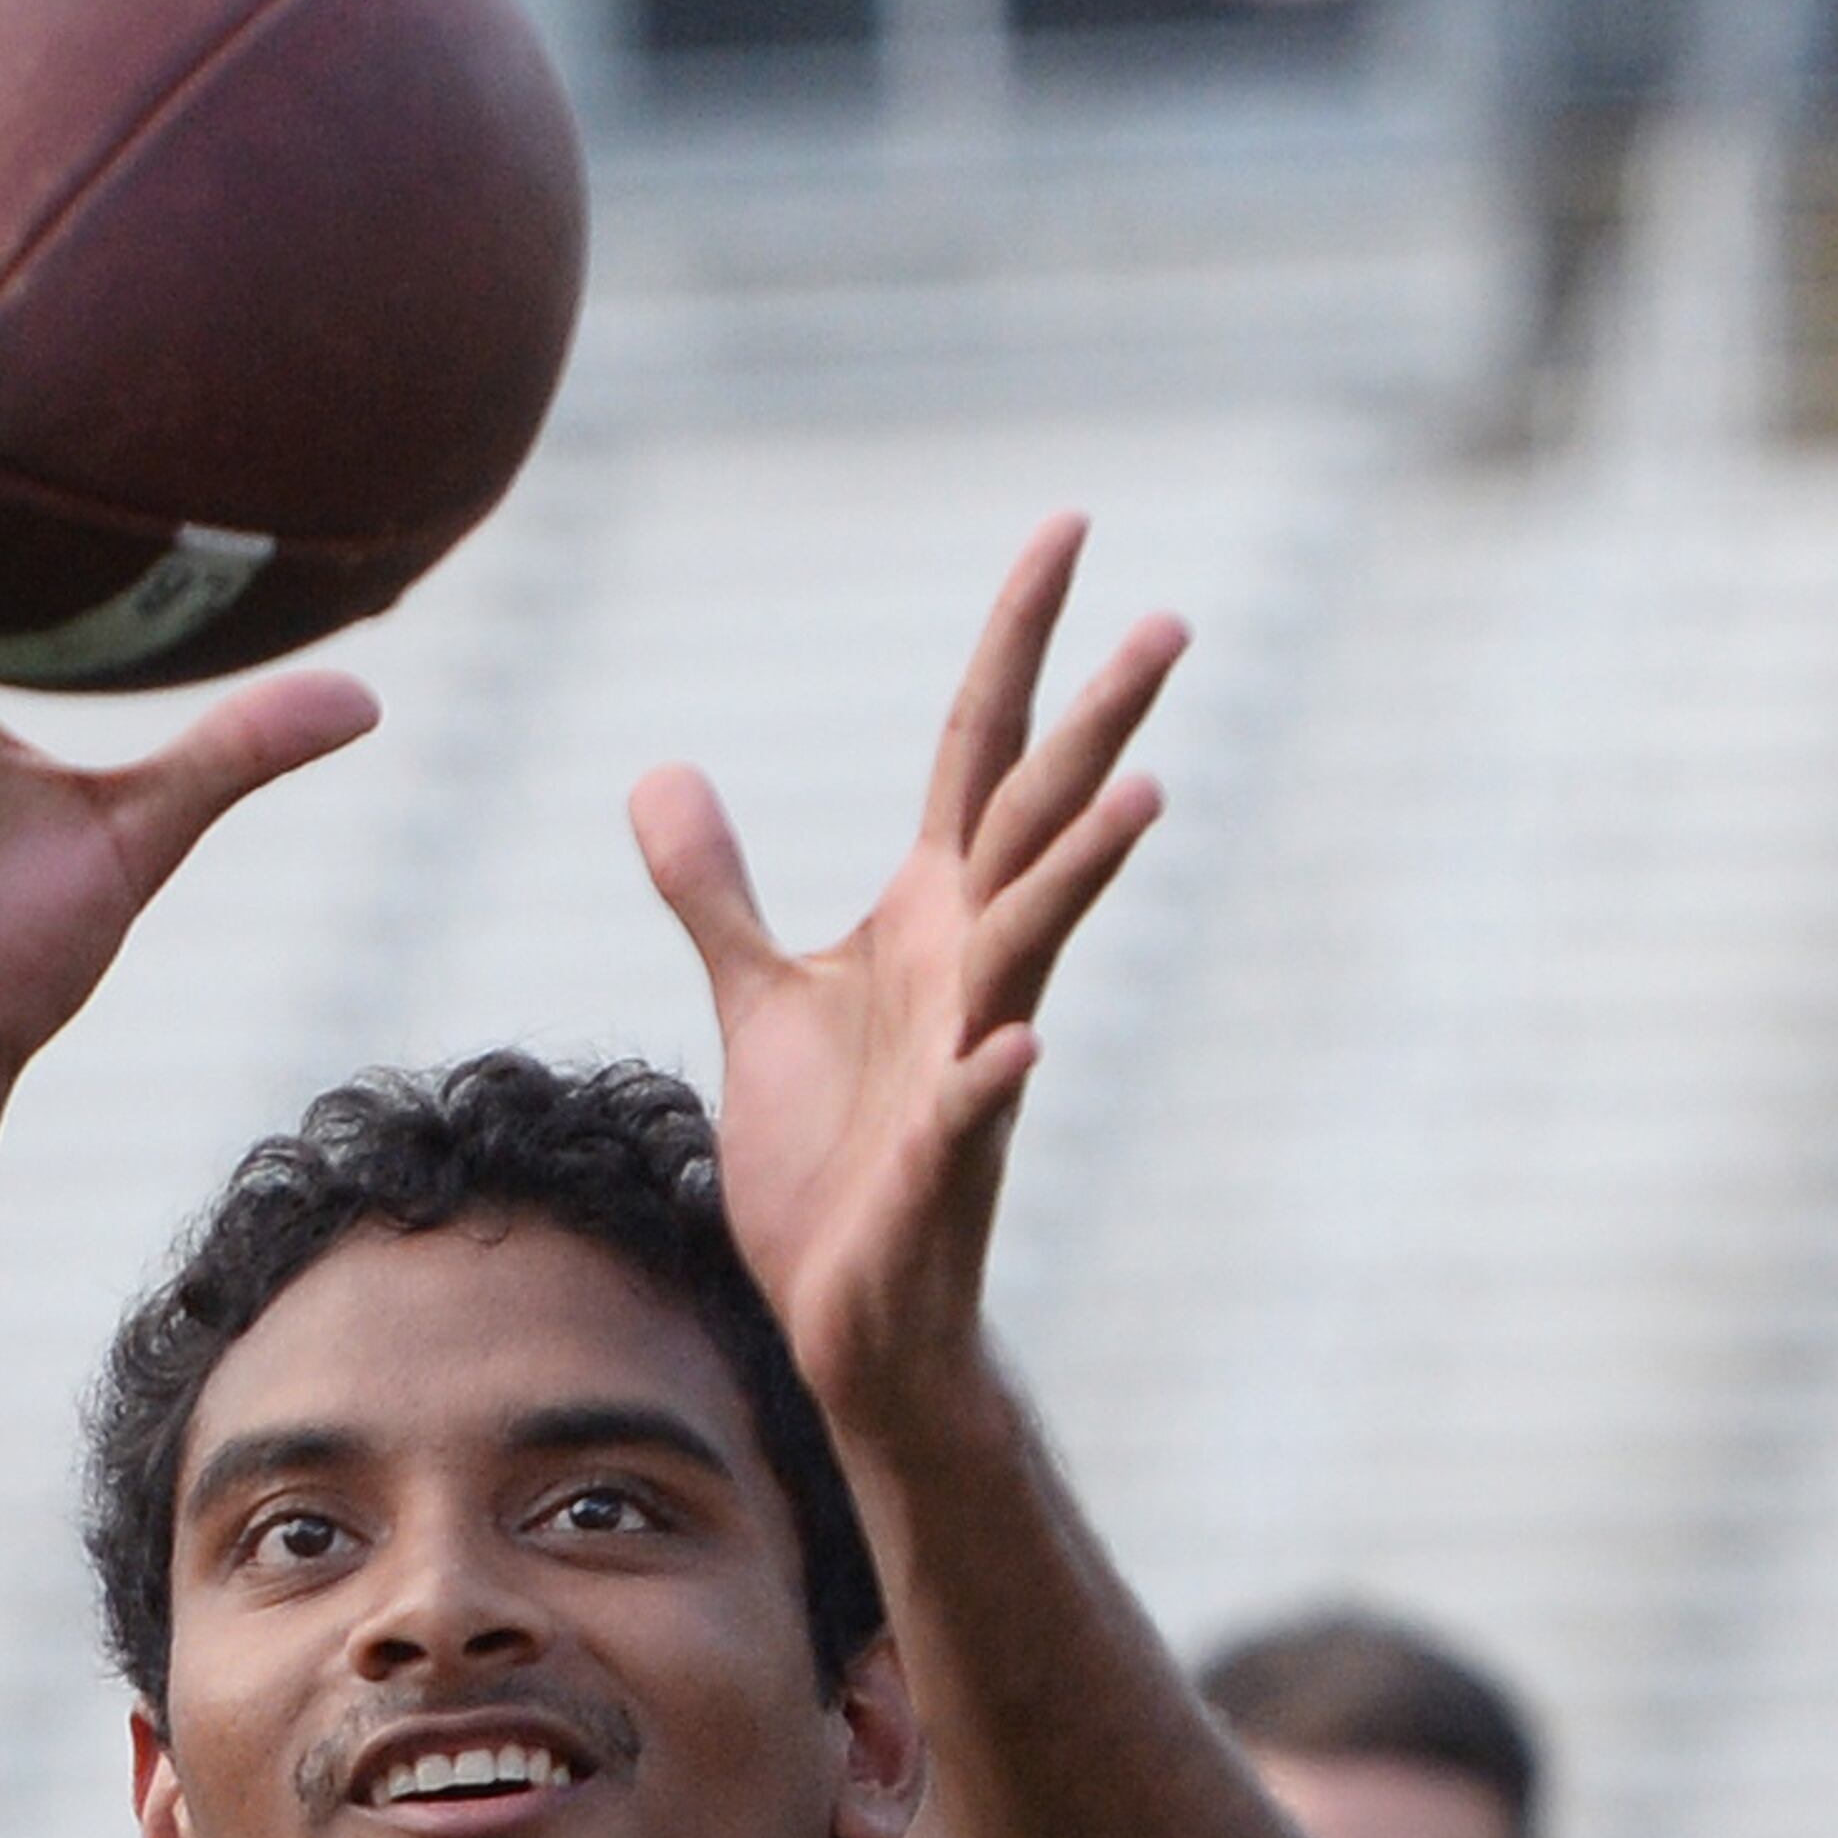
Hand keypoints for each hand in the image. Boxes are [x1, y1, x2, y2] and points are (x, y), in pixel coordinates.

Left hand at [628, 514, 1182, 1425]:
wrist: (847, 1311)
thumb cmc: (829, 1159)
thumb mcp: (759, 999)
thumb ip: (717, 888)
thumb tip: (662, 772)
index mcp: (930, 917)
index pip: (982, 746)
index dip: (1019, 638)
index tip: (1069, 527)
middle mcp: (968, 970)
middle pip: (1038, 821)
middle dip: (1102, 725)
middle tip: (1174, 623)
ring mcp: (968, 1062)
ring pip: (1035, 947)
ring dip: (1082, 875)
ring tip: (1142, 797)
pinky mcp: (937, 1164)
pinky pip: (976, 1109)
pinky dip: (993, 1073)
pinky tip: (1022, 1038)